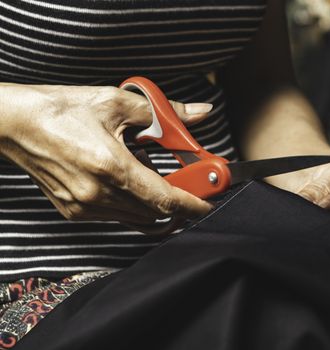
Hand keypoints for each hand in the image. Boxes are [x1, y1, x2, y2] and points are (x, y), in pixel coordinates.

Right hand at [0, 84, 213, 231]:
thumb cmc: (61, 110)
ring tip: (151, 174)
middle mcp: (97, 195)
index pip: (164, 198)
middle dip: (177, 199)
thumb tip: (199, 112)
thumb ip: (164, 113)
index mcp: (111, 166)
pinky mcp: (75, 213)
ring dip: (154, 202)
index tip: (209, 202)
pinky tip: (128, 182)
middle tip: (188, 181)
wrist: (15, 124)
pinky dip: (132, 205)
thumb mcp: (116, 103)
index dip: (192, 204)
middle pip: (155, 211)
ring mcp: (84, 208)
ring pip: (138, 217)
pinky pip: (117, 217)